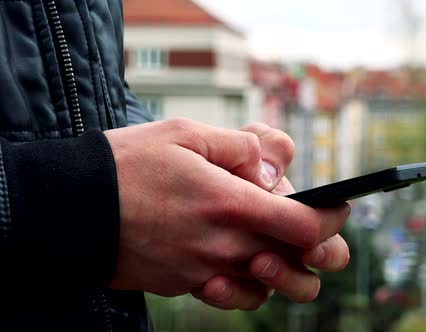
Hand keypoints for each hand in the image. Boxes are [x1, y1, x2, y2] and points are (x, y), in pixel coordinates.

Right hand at [105, 119, 349, 308]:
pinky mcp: (187, 284)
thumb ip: (243, 148)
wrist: (73, 208)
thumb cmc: (128, 165)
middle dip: (321, 251)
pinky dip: (247, 284)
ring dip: (286, 271)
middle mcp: (224, 246)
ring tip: (273, 244)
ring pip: (271, 289)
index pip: (307, 226)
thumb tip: (274, 169)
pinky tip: (238, 261)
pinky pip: (234, 295)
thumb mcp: (188, 135)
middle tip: (311, 231)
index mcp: (231, 204)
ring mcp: (205, 271)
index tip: (336, 206)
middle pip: (301, 267)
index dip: (332, 217)